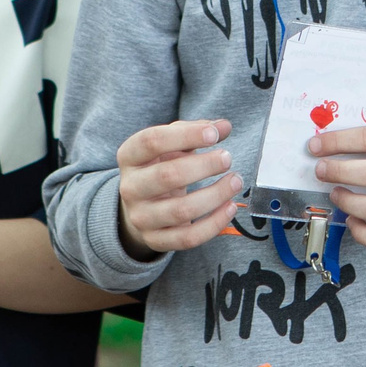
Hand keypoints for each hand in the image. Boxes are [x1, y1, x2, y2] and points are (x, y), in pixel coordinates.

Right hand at [116, 120, 243, 259]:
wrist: (140, 206)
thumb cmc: (161, 165)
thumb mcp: (170, 143)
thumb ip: (196, 131)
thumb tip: (224, 126)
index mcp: (129, 156)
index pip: (152, 141)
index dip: (185, 135)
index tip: (214, 134)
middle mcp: (130, 187)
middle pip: (167, 176)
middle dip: (203, 166)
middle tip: (227, 158)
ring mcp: (141, 217)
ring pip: (181, 210)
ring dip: (214, 195)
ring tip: (235, 181)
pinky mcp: (156, 240)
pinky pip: (188, 238)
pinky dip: (214, 224)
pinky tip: (230, 207)